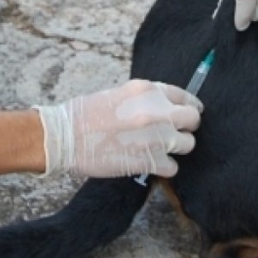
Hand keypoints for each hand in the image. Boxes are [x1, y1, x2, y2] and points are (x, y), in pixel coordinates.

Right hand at [33, 80, 200, 177]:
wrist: (64, 136)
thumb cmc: (84, 114)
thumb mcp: (119, 93)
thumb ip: (145, 99)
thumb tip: (164, 108)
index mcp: (148, 90)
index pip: (184, 96)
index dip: (187, 106)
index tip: (187, 113)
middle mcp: (157, 111)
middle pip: (193, 119)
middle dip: (186, 126)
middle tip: (176, 133)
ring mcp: (156, 137)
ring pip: (187, 144)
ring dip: (176, 148)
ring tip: (159, 149)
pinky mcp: (149, 161)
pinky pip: (173, 167)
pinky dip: (164, 168)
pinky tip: (150, 164)